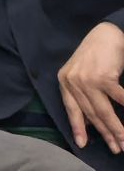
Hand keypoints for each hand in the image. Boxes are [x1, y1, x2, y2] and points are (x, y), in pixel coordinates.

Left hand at [61, 21, 123, 153]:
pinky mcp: (103, 77)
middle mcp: (73, 81)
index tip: (82, 144)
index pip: (71, 109)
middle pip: (91, 114)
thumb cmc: (96, 56)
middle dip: (105, 134)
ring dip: (117, 129)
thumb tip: (88, 122)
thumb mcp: (81, 75)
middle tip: (116, 148)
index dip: (77, 127)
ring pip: (104, 111)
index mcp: (65, 81)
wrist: (106, 34)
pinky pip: (119, 100)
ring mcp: (87, 79)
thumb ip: (81, 95)